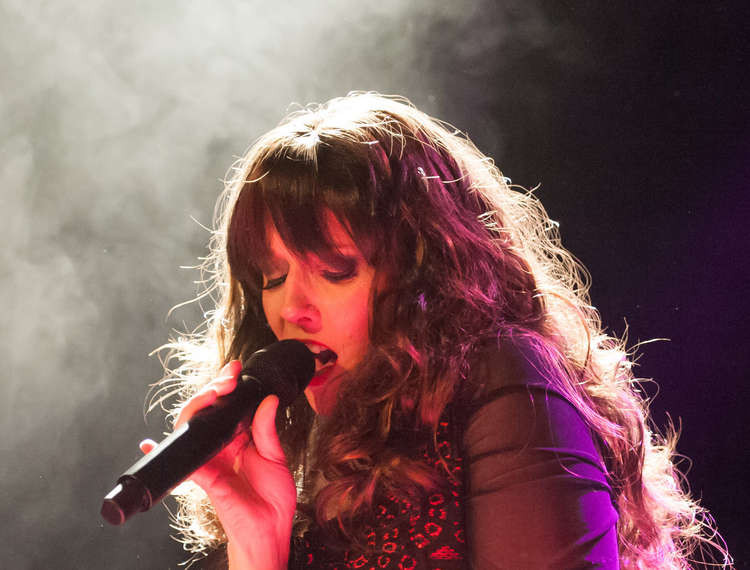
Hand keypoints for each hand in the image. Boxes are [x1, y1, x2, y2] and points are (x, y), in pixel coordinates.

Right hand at [140, 361, 295, 569]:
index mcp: (238, 436)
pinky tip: (148, 441)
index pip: (226, 405)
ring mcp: (209, 458)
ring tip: (212, 393)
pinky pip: (180, 461)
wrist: (269, 528)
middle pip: (205, 410)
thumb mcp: (274, 456)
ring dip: (197, 406)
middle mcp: (220, 444)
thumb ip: (267, 429)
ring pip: (190, 426)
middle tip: (227, 378)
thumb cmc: (273, 497)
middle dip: (212, 388)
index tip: (235, 369)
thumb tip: (268, 400)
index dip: (226, 385)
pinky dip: (160, 449)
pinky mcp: (202, 476)